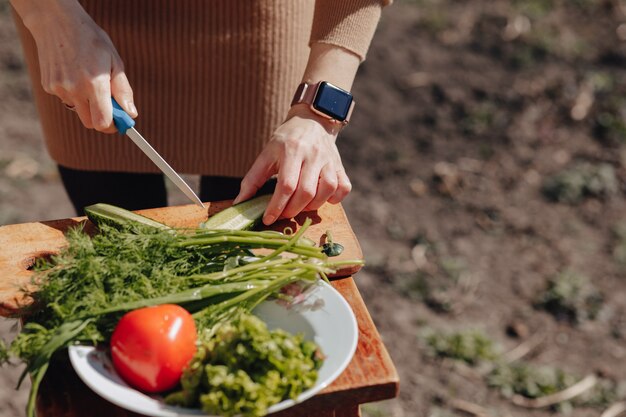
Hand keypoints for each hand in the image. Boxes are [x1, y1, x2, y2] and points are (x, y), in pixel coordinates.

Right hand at [20, 0, 135, 131]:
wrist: (56, 22)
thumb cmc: (91, 41)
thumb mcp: (114, 62)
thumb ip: (123, 91)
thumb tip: (131, 114)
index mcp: (94, 84)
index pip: (102, 122)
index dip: (112, 126)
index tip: (119, 122)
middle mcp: (74, 89)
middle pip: (90, 123)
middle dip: (101, 118)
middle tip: (108, 104)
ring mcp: (59, 89)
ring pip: (78, 110)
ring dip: (87, 103)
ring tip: (88, 79)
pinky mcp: (49, 86)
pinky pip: (66, 99)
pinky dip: (73, 93)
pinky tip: (73, 74)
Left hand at [234, 105, 351, 224]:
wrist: (313, 121)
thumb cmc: (286, 140)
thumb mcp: (266, 154)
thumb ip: (252, 179)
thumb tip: (239, 203)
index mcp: (292, 150)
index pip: (286, 185)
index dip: (277, 206)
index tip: (268, 219)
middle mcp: (313, 155)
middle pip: (306, 192)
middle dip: (292, 209)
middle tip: (283, 214)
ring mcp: (329, 160)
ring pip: (327, 191)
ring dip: (312, 206)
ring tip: (300, 206)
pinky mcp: (340, 166)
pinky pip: (343, 188)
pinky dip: (334, 199)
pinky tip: (321, 198)